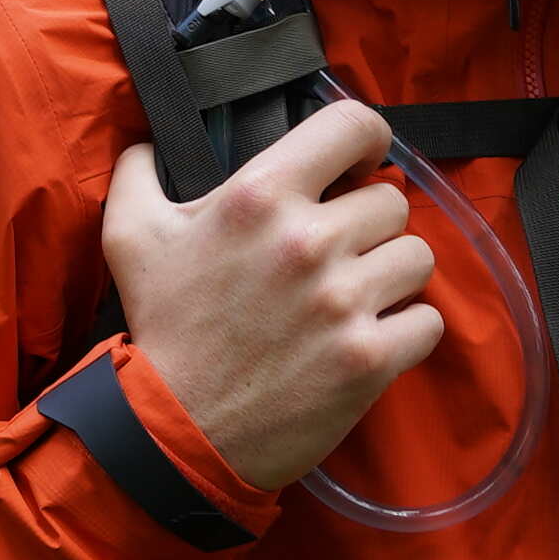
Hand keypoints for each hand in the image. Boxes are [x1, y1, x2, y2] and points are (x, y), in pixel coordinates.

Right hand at [103, 94, 443, 494]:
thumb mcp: (130, 237)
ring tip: (355, 298)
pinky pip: (428, 321)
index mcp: (259, 195)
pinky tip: (369, 338)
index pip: (353, 126)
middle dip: (370, 226)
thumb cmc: (162, 330)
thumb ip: (139, 173)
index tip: (357, 165)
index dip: (366, 141)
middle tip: (338, 255)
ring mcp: (345, 302)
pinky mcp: (370, 358)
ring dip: (392, 277)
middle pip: (393, 202)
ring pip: (417, 258)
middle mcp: (309, 240)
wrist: (176, 433)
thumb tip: (147, 143)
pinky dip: (407, 331)